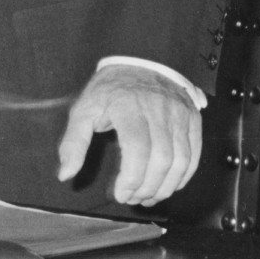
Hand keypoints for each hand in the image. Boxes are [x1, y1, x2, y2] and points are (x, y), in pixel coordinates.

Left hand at [55, 65, 200, 205]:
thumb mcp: (85, 109)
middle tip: (133, 199)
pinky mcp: (192, 118)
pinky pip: (193, 154)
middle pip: (161, 159)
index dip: (132, 178)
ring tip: (149, 197)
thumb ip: (74, 142)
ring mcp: (178, 113)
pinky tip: (168, 185)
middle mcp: (158, 109)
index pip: (137, 149)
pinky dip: (183, 176)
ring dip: (166, 187)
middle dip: (147, 187)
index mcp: (128, 106)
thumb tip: (66, 174)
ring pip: (180, 160)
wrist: (142, 59)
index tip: (121, 194)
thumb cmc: (111, 89)